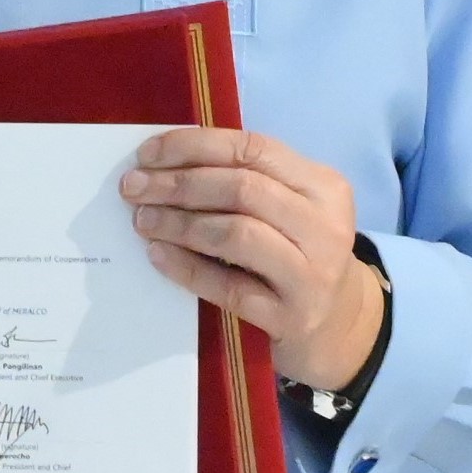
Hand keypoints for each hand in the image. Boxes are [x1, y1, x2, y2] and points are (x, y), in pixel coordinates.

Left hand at [118, 127, 382, 395]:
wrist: (338, 326)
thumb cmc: (299, 254)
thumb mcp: (291, 209)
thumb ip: (246, 181)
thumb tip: (164, 163)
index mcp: (324, 186)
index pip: (253, 149)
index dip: (194, 146)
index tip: (147, 154)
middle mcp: (325, 227)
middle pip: (243, 189)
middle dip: (179, 184)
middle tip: (133, 188)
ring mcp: (311, 275)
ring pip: (237, 234)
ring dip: (180, 223)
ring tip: (143, 220)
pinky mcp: (289, 317)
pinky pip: (228, 287)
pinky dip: (187, 267)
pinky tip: (158, 255)